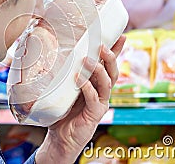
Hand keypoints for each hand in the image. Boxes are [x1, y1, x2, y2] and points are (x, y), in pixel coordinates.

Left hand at [35, 35, 125, 163]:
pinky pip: (94, 99)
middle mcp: (102, 92)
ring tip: (87, 60)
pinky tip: (79, 79)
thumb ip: (65, 74)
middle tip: (101, 46)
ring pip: (107, 83)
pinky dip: (87, 87)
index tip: (122, 35)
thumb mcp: (64, 88)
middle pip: (113, 72)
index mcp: (97, 84)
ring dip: (98, 70)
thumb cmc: (62, 110)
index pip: (109, 65)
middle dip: (110, 57)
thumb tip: (53, 52)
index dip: (117, 50)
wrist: (60, 137)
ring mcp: (100, 103)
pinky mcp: (94, 114)